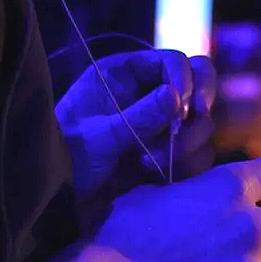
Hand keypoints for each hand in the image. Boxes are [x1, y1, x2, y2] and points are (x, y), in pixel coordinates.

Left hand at [58, 50, 216, 214]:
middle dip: (200, 105)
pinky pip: (197, 154)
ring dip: (186, 143)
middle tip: (197, 118)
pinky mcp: (169, 154)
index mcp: (126, 75)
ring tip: (149, 164)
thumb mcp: (99, 136)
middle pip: (200, 84)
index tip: (186, 106)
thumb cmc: (66, 158)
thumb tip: (175, 97)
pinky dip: (187, 164)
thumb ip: (138, 116)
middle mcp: (149, 94)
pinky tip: (160, 177)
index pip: (174, 61)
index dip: (186, 79)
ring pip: (202, 123)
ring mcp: (162, 125)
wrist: (58, 200)